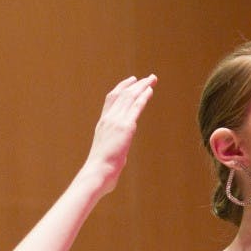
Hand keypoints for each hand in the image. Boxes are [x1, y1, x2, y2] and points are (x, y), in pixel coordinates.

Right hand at [84, 75, 156, 194]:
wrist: (97, 172)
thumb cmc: (101, 171)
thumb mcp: (108, 156)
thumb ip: (115, 152)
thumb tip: (119, 160)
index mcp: (103, 124)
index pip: (112, 99)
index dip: (122, 87)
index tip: (132, 81)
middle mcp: (108, 119)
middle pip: (122, 94)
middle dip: (136, 84)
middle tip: (148, 77)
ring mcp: (116, 121)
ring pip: (129, 97)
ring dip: (142, 86)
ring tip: (153, 79)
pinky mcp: (125, 127)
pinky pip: (135, 107)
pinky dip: (143, 97)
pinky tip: (150, 91)